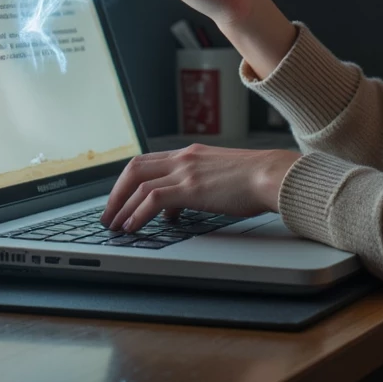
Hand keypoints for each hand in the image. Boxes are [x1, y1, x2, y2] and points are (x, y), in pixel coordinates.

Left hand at [101, 145, 301, 234]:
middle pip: (134, 169)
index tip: (120, 200)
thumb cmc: (256, 180)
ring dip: (122, 207)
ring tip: (115, 226)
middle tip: (109, 214)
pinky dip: (138, 214)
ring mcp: (186, 171)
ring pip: (139, 185)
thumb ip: (194, 190)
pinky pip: (153, 200)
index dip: (128, 182)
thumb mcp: (218, 180)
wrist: (274, 175)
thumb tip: (175, 210)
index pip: (147, 162)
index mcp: (190, 154)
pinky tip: (133, 227)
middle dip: (116, 193)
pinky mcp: (192, 187)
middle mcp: (184, 158)